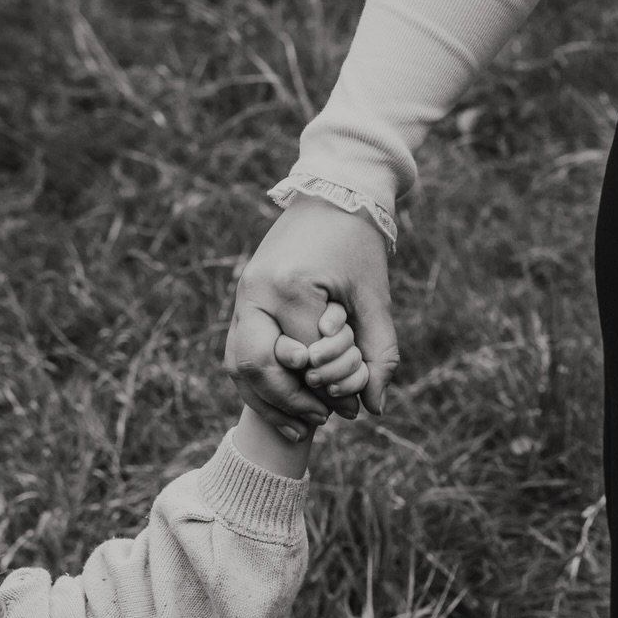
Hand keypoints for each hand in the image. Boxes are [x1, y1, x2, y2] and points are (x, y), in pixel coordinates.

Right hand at [225, 193, 400, 437]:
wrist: (331, 194)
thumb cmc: (358, 245)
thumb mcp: (375, 299)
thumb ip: (379, 353)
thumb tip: (374, 408)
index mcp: (291, 287)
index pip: (307, 359)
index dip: (329, 390)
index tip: (349, 411)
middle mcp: (256, 291)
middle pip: (258, 366)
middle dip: (289, 401)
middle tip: (321, 419)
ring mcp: (242, 294)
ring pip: (238, 365)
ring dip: (266, 400)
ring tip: (300, 424)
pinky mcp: (241, 298)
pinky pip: (237, 352)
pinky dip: (256, 383)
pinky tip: (281, 405)